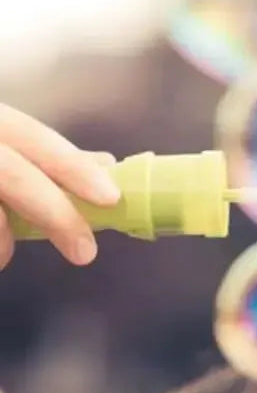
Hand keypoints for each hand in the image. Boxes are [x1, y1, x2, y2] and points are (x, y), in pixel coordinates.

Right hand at [0, 104, 120, 267]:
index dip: (71, 165)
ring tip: (2, 256)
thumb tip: (106, 165)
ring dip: (0, 241)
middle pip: (10, 173)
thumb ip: (41, 155)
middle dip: (54, 213)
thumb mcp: (0, 142)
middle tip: (85, 252)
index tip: (109, 196)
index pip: (30, 135)